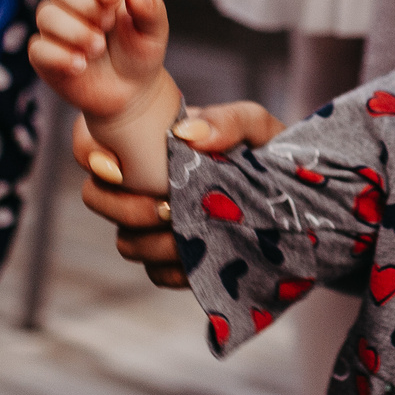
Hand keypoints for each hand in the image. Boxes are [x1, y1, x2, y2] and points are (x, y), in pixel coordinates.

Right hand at [30, 0, 171, 119]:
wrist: (132, 92)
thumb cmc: (139, 53)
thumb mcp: (154, 32)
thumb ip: (151, 8)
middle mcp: (73, 4)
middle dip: (85, 3)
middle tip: (107, 24)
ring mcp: (56, 30)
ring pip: (46, 14)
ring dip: (75, 31)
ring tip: (98, 48)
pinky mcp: (44, 56)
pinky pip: (38, 48)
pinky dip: (60, 56)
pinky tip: (80, 66)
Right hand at [73, 100, 284, 287]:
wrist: (306, 199)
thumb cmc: (274, 151)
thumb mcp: (258, 126)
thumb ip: (228, 120)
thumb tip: (186, 135)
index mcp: (152, 143)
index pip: (91, 143)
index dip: (88, 154)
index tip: (117, 168)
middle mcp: (144, 183)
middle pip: (95, 198)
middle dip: (123, 208)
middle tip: (166, 208)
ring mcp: (157, 224)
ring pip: (125, 241)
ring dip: (151, 242)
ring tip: (189, 231)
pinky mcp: (179, 259)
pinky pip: (157, 274)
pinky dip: (174, 270)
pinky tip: (198, 259)